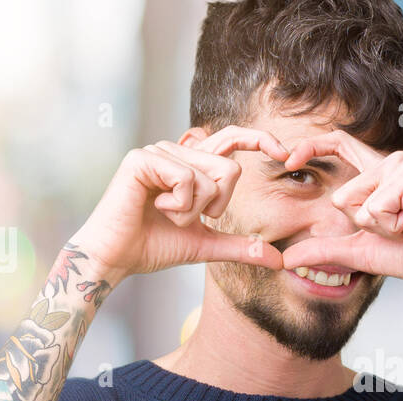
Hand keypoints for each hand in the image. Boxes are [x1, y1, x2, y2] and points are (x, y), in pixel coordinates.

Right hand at [69, 126, 290, 280]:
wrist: (116, 258)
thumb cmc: (154, 247)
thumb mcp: (206, 246)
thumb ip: (240, 247)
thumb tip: (278, 260)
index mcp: (192, 165)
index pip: (232, 140)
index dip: (260, 139)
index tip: (286, 155)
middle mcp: (176, 151)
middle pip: (230, 169)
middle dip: (216, 206)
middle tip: (184, 217)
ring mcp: (158, 151)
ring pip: (209, 178)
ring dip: (192, 211)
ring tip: (164, 214)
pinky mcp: (142, 159)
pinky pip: (187, 179)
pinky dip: (179, 205)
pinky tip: (155, 209)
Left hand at [277, 131, 402, 292]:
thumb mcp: (359, 251)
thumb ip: (324, 249)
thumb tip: (285, 258)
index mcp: (376, 173)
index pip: (338, 144)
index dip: (310, 146)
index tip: (285, 159)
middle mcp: (389, 163)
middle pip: (341, 197)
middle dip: (364, 226)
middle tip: (398, 228)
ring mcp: (402, 166)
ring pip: (358, 204)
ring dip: (381, 228)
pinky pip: (378, 208)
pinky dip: (394, 226)